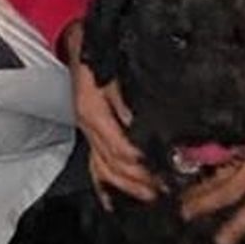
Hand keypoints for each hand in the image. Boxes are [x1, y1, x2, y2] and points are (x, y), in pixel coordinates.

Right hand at [61, 20, 156, 207]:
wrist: (78, 40)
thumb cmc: (97, 50)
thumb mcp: (112, 68)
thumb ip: (123, 96)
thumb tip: (137, 121)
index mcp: (92, 111)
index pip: (118, 148)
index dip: (141, 164)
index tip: (165, 173)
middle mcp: (88, 126)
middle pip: (112, 164)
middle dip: (140, 181)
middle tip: (167, 191)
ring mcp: (88, 131)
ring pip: (103, 169)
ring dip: (127, 186)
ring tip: (152, 197)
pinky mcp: (90, 132)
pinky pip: (94, 165)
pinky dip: (105, 185)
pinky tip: (115, 203)